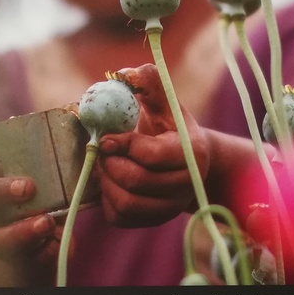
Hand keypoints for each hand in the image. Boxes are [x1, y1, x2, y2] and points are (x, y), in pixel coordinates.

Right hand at [0, 153, 60, 278]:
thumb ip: (52, 149)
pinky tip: (58, 243)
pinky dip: (43, 253)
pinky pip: (26, 263)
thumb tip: (75, 118)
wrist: (48, 246)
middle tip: (28, 187)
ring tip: (47, 222)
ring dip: (21, 231)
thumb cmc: (44, 195)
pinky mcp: (20, 264)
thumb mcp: (45, 170)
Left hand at [94, 64, 209, 227]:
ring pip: (126, 203)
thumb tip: (125, 73)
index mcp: (192, 152)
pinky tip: (110, 180)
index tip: (105, 137)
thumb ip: (149, 83)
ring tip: (103, 164)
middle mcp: (187, 185)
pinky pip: (120, 217)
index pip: (153, 155)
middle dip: (110, 164)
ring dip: (105, 181)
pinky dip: (106, 199)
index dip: (123, 145)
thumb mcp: (164, 102)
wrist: (185, 161)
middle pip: (136, 181)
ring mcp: (171, 207)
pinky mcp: (153, 221)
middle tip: (101, 150)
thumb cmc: (170, 126)